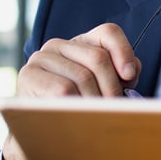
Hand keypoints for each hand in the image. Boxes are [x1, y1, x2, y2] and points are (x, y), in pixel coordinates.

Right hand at [4, 23, 139, 159]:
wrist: (38, 127)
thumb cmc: (78, 105)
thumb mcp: (103, 86)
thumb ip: (121, 74)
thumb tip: (131, 72)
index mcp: (82, 42)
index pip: (108, 32)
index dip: (124, 52)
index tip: (130, 76)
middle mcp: (59, 45)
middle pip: (98, 57)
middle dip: (112, 87)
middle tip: (114, 108)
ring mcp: (41, 58)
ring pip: (82, 76)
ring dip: (95, 101)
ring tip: (97, 116)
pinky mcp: (29, 75)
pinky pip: (63, 89)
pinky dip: (77, 105)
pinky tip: (79, 116)